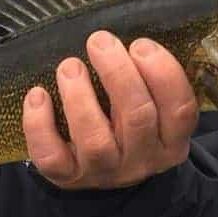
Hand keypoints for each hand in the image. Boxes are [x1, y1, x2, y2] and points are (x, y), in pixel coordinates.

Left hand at [22, 33, 197, 189]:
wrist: (103, 179)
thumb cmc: (126, 124)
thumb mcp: (150, 108)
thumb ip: (145, 80)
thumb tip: (120, 37)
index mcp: (170, 139)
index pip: (180, 109)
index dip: (163, 73)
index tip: (140, 44)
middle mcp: (141, 159)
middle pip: (137, 116)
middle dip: (117, 73)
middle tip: (99, 41)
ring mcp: (104, 171)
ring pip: (95, 139)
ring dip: (80, 97)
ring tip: (69, 66)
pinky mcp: (67, 177)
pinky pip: (52, 156)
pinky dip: (40, 124)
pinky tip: (37, 95)